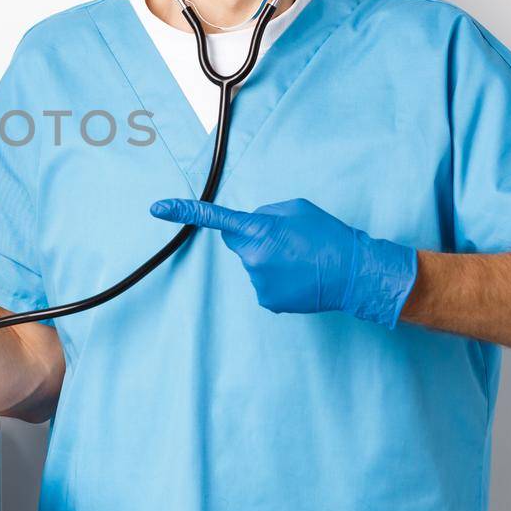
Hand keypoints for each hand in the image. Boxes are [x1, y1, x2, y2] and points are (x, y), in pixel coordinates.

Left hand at [149, 197, 417, 327]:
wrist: (353, 272)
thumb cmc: (327, 235)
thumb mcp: (295, 209)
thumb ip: (265, 214)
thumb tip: (250, 226)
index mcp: (258, 230)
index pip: (214, 218)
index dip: (183, 211)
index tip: (156, 208)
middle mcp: (252, 258)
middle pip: (240, 243)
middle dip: (255, 240)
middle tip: (288, 242)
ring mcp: (258, 282)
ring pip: (254, 265)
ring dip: (271, 260)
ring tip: (301, 261)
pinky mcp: (267, 301)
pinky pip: (263, 283)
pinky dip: (278, 280)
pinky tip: (299, 277)